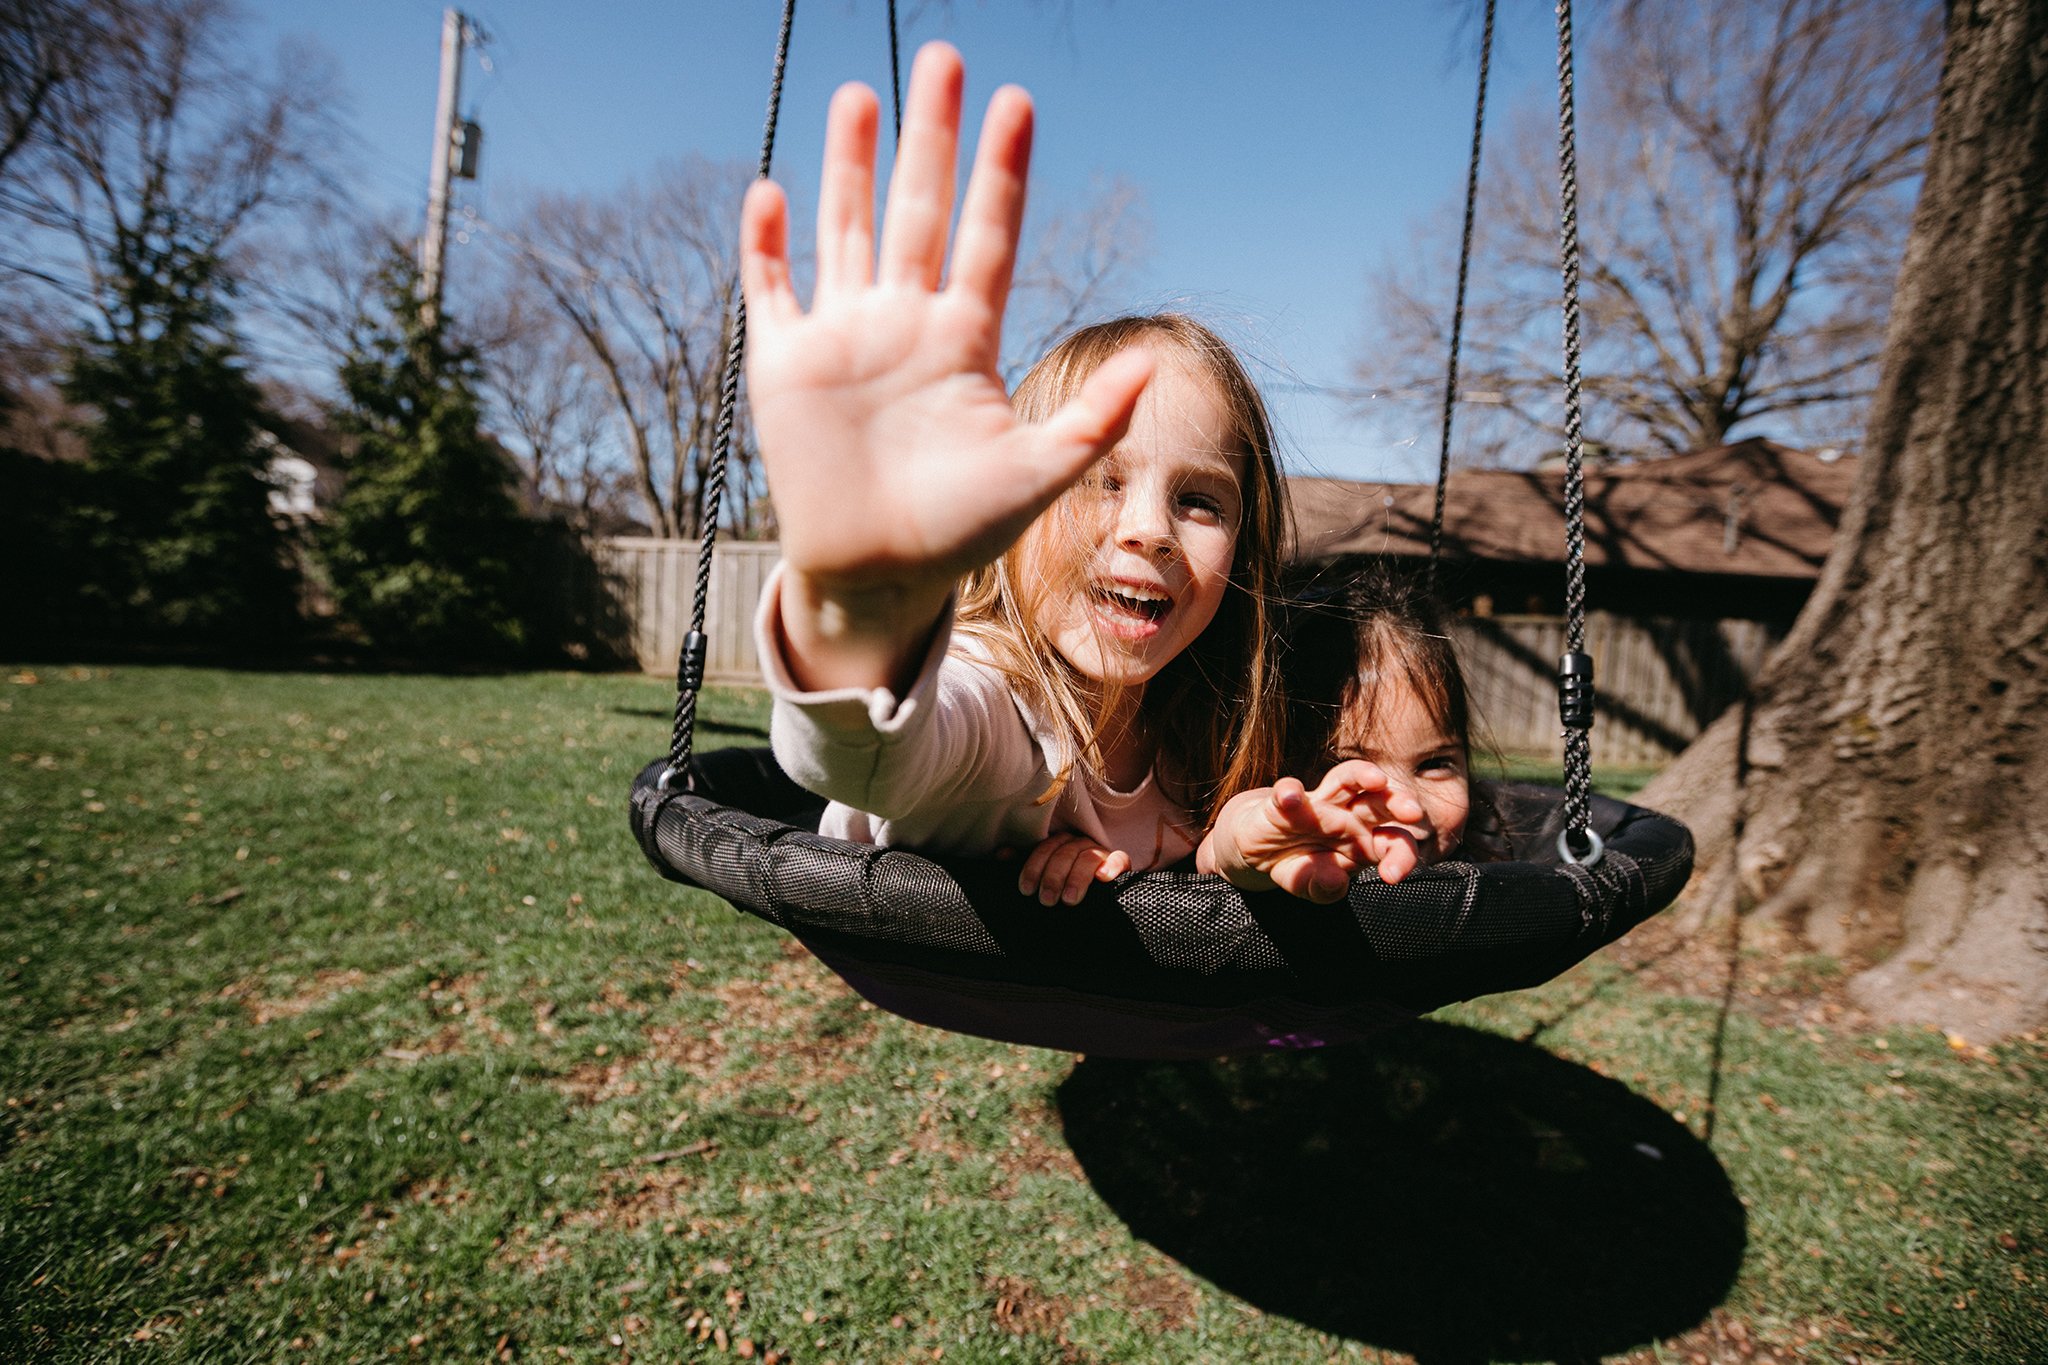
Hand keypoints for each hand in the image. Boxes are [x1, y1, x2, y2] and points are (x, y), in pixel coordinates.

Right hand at [741, 43, 1154, 690]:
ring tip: (861, 95)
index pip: (989, 234)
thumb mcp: (1038, 474)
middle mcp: (906, 321)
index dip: (1003, 171)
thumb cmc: (961, 528)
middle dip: (932, 137)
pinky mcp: (787, 365)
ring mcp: (844, 336)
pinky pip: (772, 289)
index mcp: (966, 336)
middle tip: (944, 59)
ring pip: (848, 229)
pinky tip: (771, 190)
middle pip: (921, 209)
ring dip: (850, 165)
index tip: (1018, 103)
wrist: (879, 574)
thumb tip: (1153, 361)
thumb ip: (1092, 420)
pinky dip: (766, 244)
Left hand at [1018, 832, 1130, 906]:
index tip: (1026, 889)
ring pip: (1087, 857)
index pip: (1044, 849)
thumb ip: (1026, 866)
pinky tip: (1103, 878)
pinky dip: (1111, 866)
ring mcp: (1099, 852)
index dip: (1033, 867)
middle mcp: (1078, 844)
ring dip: (1077, 877)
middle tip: (1046, 901)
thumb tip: (1001, 855)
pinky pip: (1119, 859)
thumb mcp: (1043, 877)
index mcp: (1058, 845)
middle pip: (1064, 853)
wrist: (1097, 903)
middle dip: (1053, 877)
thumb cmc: (1063, 886)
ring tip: (1069, 899)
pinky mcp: (1119, 863)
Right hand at [1197, 762, 1428, 902]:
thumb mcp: (1308, 885)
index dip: (1402, 855)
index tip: (1393, 875)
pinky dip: (1289, 792)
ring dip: (1362, 775)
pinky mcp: (1284, 799)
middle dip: (1398, 803)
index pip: (1394, 842)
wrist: (1255, 851)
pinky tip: (1289, 796)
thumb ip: (1323, 888)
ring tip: (1375, 779)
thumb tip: (1336, 880)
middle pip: (1380, 802)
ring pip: (1346, 779)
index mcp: (1364, 841)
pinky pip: (1288, 791)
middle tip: (1412, 811)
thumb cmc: (1295, 865)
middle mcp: (1348, 815)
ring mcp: (1318, 803)